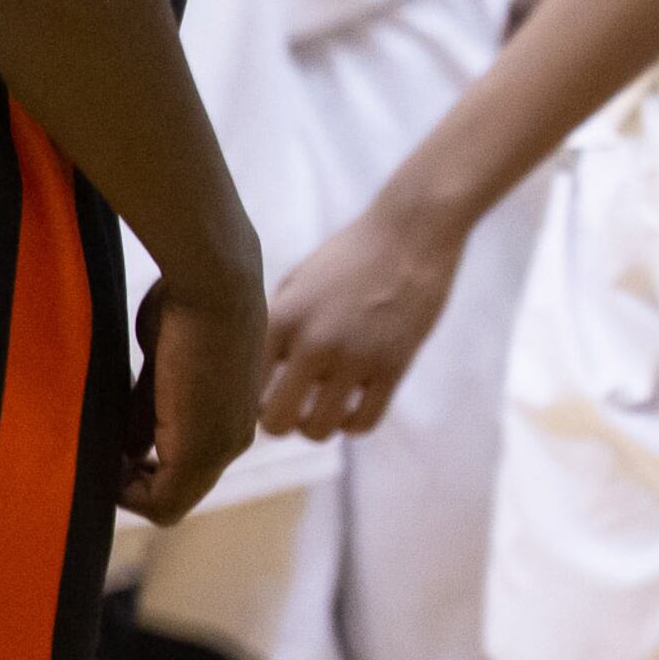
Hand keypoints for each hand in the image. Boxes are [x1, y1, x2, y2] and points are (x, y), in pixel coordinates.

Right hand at [119, 272, 267, 522]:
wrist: (213, 282)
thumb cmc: (184, 305)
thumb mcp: (160, 367)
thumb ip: (147, 411)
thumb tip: (126, 449)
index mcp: (225, 418)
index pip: (181, 473)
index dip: (137, 472)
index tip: (105, 449)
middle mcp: (232, 439)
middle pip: (174, 493)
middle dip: (130, 483)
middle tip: (97, 456)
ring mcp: (224, 446)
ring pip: (169, 502)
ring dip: (127, 487)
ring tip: (101, 454)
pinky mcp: (207, 449)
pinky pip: (165, 503)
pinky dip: (128, 494)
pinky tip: (107, 459)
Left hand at [260, 198, 461, 438]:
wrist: (413, 229)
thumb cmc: (351, 253)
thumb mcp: (298, 282)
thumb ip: (276, 326)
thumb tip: (258, 373)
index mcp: (281, 318)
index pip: (245, 388)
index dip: (253, 399)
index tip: (269, 394)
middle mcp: (313, 342)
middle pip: (277, 422)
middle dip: (283, 421)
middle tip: (297, 407)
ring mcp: (356, 356)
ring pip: (320, 429)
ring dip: (320, 425)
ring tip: (328, 407)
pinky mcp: (395, 364)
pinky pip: (364, 422)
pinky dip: (355, 424)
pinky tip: (357, 405)